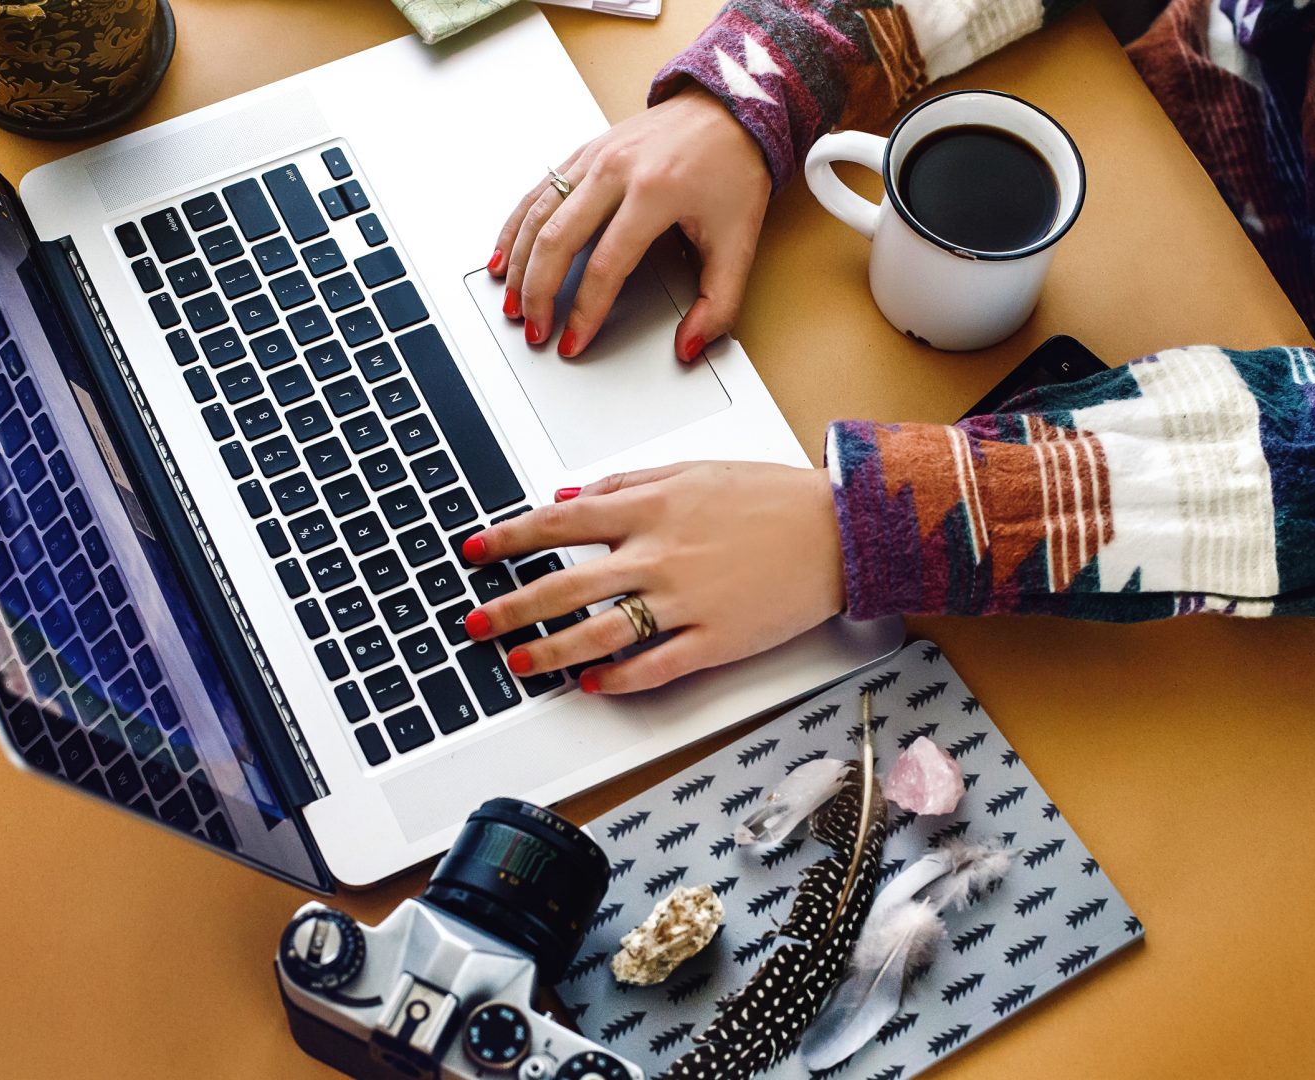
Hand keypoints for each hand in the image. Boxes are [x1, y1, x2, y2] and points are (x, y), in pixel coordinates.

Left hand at [459, 462, 846, 693]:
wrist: (840, 529)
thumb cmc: (771, 497)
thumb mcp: (692, 470)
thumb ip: (625, 484)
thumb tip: (569, 497)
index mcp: (651, 508)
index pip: (557, 523)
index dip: (507, 539)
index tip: (474, 551)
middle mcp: (658, 555)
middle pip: (563, 585)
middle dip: (510, 607)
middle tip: (474, 623)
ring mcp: (685, 602)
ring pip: (600, 632)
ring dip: (551, 651)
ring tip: (519, 663)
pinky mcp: (715, 641)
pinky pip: (655, 666)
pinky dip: (619, 679)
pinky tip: (592, 684)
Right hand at [489, 83, 768, 361]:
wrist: (729, 108)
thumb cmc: (733, 169)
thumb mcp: (739, 241)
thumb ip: (720, 303)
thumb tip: (691, 346)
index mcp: (654, 192)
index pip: (606, 267)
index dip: (585, 313)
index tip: (573, 343)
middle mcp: (616, 170)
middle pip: (558, 241)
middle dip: (539, 294)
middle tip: (535, 331)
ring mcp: (594, 157)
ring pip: (538, 216)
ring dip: (519, 265)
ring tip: (512, 305)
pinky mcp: (584, 152)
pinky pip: (537, 193)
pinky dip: (514, 228)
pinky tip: (504, 257)